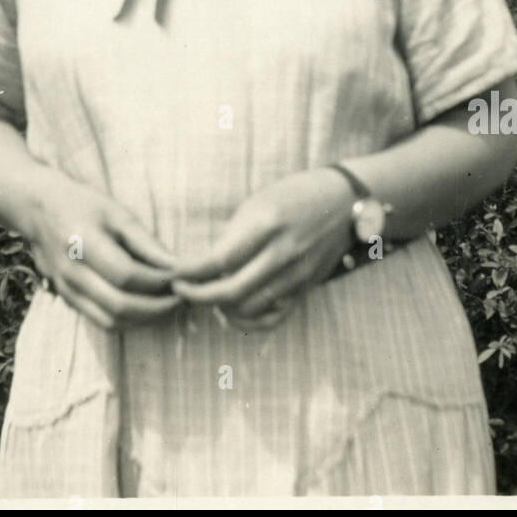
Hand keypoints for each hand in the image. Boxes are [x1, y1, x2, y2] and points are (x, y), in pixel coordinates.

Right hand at [29, 170, 180, 329]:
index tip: (183, 279)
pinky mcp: (67, 300)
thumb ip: (145, 242)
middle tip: (183, 298)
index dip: (158, 282)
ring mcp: (66, 290)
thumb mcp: (116, 212)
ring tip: (169, 306)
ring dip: (145, 320)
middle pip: (119, 305)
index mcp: (82, 243)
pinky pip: (101, 321)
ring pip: (111, 321)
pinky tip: (147, 309)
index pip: (127, 276)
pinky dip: (129, 322)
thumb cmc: (83, 204)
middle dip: (158, 307)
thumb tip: (176, 266)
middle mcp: (71, 273)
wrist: (38, 209)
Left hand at [170, 169, 354, 328]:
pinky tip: (232, 311)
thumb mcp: (258, 204)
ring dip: (220, 308)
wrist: (343, 201)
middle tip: (181, 289)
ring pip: (248, 309)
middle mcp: (283, 253)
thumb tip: (200, 267)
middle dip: (198, 296)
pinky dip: (248, 321)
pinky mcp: (306, 289)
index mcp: (267, 225)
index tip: (173, 273)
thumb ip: (234, 236)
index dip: (190, 272)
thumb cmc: (293, 195)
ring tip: (206, 295)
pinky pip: (272, 318)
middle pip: (231, 291)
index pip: (219, 260)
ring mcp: (297, 275)